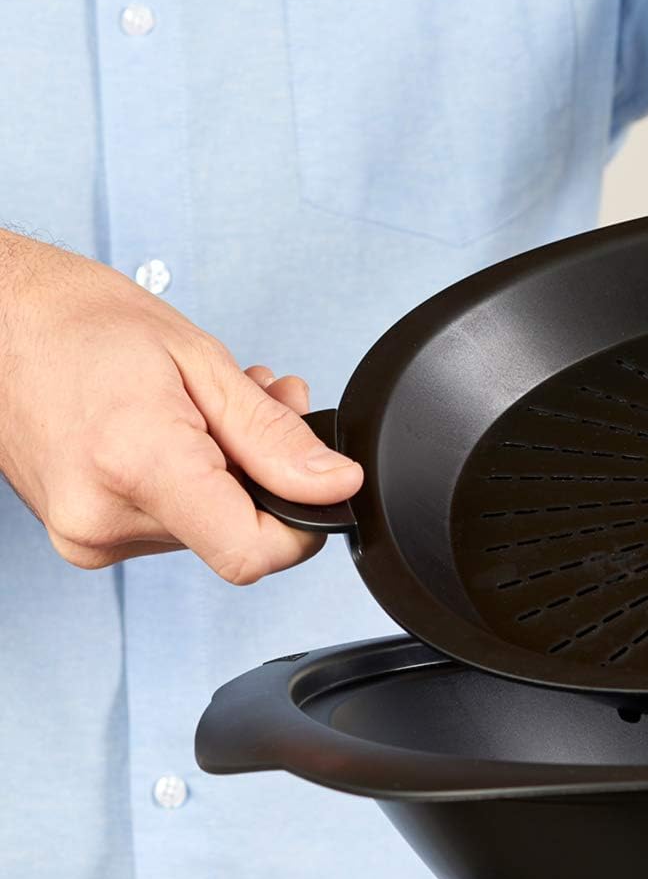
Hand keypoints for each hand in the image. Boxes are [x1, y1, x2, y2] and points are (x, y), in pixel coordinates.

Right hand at [0, 231, 361, 581]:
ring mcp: (89, 536)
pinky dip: (194, 482)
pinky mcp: (84, 538)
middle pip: (235, 536)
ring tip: (210, 406)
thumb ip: (275, 437)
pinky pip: (171, 524)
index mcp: (137, 468)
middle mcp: (105, 520)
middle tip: (261, 404)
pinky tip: (184, 432)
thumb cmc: (80, 324)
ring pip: (207, 528)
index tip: (312, 482)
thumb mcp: (201, 362)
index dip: (301, 525)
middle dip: (265, 476)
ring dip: (231, 472)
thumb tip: (336, 486)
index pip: (252, 554)